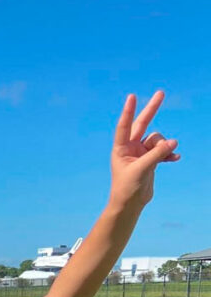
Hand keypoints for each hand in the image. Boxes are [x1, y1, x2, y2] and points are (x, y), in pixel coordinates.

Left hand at [108, 90, 179, 211]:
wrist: (130, 204)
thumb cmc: (128, 187)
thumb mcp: (142, 169)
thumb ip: (156, 154)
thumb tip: (173, 141)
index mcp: (121, 148)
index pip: (124, 126)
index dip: (129, 111)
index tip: (132, 96)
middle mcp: (130, 148)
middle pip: (142, 124)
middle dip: (152, 109)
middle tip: (161, 92)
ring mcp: (141, 153)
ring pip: (157, 140)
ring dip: (164, 146)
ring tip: (167, 156)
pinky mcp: (150, 160)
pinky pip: (163, 150)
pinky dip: (169, 153)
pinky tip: (175, 158)